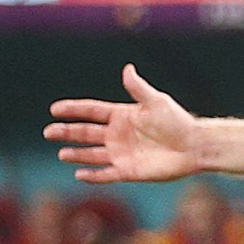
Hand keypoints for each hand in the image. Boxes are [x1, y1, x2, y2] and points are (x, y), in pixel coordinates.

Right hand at [45, 65, 203, 184]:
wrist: (195, 146)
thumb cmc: (178, 122)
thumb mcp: (156, 102)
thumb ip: (138, 88)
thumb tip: (127, 69)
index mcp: (122, 116)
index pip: (91, 111)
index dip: (73, 110)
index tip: (54, 109)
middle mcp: (118, 134)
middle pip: (85, 133)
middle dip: (66, 132)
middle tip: (48, 132)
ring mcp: (122, 153)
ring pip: (92, 154)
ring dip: (76, 154)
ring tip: (62, 154)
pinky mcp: (129, 171)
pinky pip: (106, 174)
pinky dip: (93, 175)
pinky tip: (79, 174)